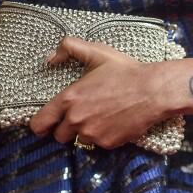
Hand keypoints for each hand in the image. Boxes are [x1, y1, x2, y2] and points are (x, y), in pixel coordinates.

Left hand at [29, 36, 165, 148]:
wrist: (153, 91)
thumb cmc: (125, 71)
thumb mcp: (97, 52)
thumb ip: (69, 47)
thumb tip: (50, 57)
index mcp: (69, 99)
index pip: (40, 123)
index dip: (40, 126)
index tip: (43, 126)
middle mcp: (77, 120)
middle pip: (59, 137)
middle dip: (67, 129)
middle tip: (81, 117)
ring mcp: (93, 134)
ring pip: (80, 141)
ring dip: (86, 132)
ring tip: (102, 117)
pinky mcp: (108, 143)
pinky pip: (99, 144)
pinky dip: (104, 136)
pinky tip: (115, 122)